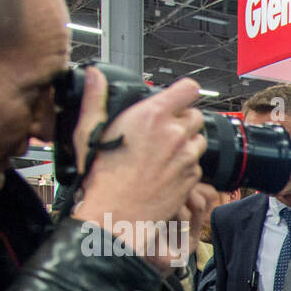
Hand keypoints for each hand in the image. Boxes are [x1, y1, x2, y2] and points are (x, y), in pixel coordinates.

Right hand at [70, 68, 212, 273]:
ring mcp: (187, 157)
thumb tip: (95, 75)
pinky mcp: (192, 178)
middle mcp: (175, 134)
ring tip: (164, 152)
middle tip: (164, 129)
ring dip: (187, 142)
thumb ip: (96, 99)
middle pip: (196, 115)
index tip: (178, 97)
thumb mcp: (90, 132)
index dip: (184, 91)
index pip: (188, 89)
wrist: (117, 214)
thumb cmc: (101, 176)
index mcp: (152, 116)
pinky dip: (187, 165)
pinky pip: (197, 164)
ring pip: (199, 140)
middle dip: (183, 119)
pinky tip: (166, 171)